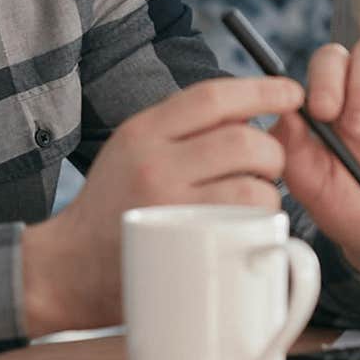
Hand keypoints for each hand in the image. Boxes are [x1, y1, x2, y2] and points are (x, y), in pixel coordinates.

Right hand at [22, 76, 303, 334]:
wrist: (67, 268)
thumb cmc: (110, 208)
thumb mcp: (130, 151)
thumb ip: (178, 131)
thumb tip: (248, 117)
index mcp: (143, 131)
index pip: (213, 96)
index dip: (262, 90)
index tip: (291, 93)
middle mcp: (154, 161)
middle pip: (243, 139)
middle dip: (272, 151)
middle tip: (268, 166)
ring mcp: (169, 205)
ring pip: (253, 183)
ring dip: (269, 191)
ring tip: (253, 201)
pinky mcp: (183, 244)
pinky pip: (245, 222)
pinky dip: (260, 221)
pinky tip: (246, 226)